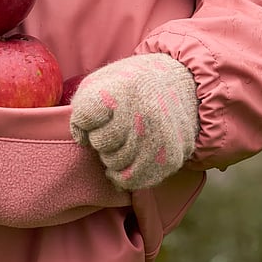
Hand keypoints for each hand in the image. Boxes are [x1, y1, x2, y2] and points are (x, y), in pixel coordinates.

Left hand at [69, 53, 197, 190]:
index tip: (97, 113)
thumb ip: (83, 107)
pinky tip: (127, 160)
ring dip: (112, 157)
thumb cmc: (131, 86)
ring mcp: (158, 138)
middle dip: (100, 138)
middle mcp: (143, 113)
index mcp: (123, 89)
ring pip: (115, 164)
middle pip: (100, 143)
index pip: (85, 116)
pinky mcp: (170, 158)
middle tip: (113, 127)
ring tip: (122, 141)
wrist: (180, 86)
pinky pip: (134, 181)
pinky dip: (125, 175)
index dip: (84, 120)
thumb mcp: (102, 81)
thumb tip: (81, 139)